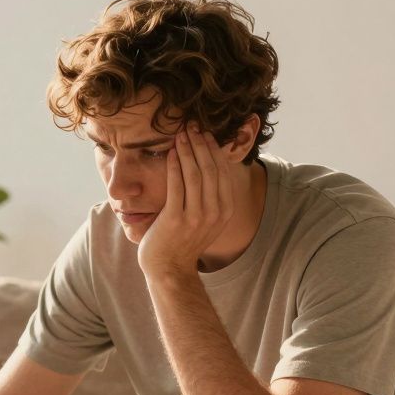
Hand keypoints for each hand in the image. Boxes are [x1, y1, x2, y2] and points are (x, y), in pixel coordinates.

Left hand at [136, 125, 239, 276]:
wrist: (169, 269)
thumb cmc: (183, 241)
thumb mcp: (206, 219)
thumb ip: (210, 197)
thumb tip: (209, 166)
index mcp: (225, 210)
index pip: (222, 172)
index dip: (214, 149)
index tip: (205, 133)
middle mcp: (214, 213)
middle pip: (210, 169)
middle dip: (201, 144)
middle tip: (192, 126)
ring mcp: (196, 216)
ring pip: (194, 174)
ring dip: (188, 150)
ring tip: (181, 134)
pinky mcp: (176, 219)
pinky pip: (176, 186)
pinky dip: (175, 165)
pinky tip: (172, 152)